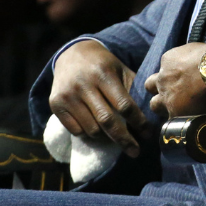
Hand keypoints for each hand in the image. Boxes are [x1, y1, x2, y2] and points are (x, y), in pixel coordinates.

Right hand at [49, 40, 146, 156]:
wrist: (71, 53)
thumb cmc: (102, 65)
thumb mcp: (120, 70)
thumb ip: (133, 90)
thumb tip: (150, 116)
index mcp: (103, 73)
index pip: (124, 105)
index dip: (138, 122)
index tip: (147, 134)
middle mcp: (83, 84)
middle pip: (107, 121)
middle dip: (124, 139)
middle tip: (135, 152)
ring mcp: (68, 95)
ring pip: (92, 129)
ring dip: (107, 138)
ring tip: (116, 137)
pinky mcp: (55, 104)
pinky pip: (76, 131)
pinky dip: (89, 135)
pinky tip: (97, 130)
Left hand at [145, 42, 205, 119]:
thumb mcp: (197, 49)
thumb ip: (191, 57)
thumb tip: (198, 62)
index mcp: (168, 60)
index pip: (164, 68)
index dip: (173, 74)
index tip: (183, 78)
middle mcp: (162, 78)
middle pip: (150, 86)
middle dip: (158, 90)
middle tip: (173, 94)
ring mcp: (166, 96)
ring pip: (154, 105)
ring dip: (164, 107)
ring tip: (180, 110)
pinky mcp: (174, 112)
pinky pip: (172, 120)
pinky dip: (180, 120)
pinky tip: (191, 121)